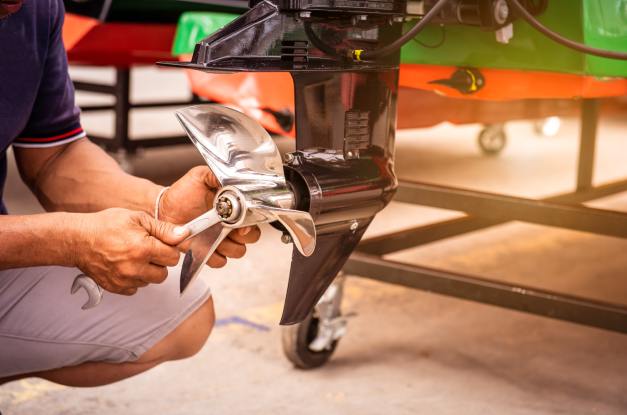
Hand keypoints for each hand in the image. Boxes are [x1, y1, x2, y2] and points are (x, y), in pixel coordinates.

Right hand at [72, 208, 189, 294]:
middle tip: (147, 250)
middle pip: (164, 273)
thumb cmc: (107, 225)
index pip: (173, 257)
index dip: (169, 249)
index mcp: (143, 248)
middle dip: (160, 262)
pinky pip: (136, 288)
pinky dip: (135, 279)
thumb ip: (163, 229)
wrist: (78, 240)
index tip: (161, 243)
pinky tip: (126, 265)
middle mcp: (135, 267)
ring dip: (148, 271)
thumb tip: (184, 234)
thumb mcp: (137, 218)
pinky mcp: (116, 288)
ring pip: (151, 281)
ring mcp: (124, 280)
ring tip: (134, 256)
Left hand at [158, 166, 260, 267]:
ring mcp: (220, 240)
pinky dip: (214, 256)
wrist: (164, 207)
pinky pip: (220, 261)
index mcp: (234, 209)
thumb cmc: (183, 192)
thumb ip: (215, 175)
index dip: (251, 224)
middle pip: (251, 239)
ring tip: (214, 236)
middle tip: (228, 229)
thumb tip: (230, 178)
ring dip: (228, 247)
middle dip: (242, 237)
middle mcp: (231, 226)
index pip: (254, 220)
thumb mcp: (200, 177)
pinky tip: (204, 245)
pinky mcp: (208, 252)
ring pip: (238, 252)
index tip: (241, 223)